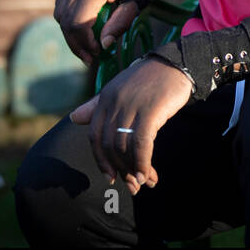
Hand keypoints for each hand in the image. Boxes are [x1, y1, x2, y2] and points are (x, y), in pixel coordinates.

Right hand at [51, 0, 139, 67]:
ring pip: (60, 15)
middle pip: (65, 21)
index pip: (77, 22)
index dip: (85, 42)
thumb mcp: (134, 3)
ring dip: (71, 34)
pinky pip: (62, 6)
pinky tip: (83, 30)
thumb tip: (103, 46)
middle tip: (90, 59)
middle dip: (76, 43)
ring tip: (86, 48)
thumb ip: (119, 24)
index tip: (98, 53)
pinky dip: (69, 21)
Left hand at [68, 57, 193, 194]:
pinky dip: (143, 163)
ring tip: (143, 183)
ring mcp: (132, 106)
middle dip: (120, 170)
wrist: (175, 64)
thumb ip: (97, 106)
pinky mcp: (150, 111)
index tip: (110, 176)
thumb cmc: (148, 78)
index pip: (95, 136)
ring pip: (125, 148)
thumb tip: (74, 118)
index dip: (101, 160)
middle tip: (131, 185)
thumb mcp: (119, 89)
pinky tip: (147, 175)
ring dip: (134, 170)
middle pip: (110, 146)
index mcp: (105, 98)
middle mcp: (115, 102)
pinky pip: (141, 144)